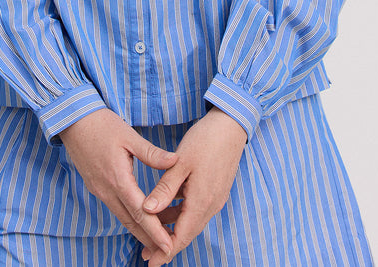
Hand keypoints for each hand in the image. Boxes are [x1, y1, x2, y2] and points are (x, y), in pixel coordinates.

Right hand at [59, 108, 177, 256]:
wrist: (73, 121)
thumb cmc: (102, 125)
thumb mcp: (129, 136)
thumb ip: (151, 153)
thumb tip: (175, 161)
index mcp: (118, 179)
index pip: (140, 212)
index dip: (156, 231)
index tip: (169, 245)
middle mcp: (107, 190)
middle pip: (131, 222)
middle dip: (150, 238)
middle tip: (168, 250)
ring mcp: (99, 190)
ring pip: (122, 217)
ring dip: (140, 229)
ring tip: (160, 237)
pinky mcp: (96, 187)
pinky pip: (115, 208)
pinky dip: (130, 217)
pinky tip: (141, 217)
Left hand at [139, 107, 247, 265]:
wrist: (231, 125)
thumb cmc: (204, 140)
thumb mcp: (180, 163)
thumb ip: (165, 188)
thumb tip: (147, 210)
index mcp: (201, 201)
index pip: (181, 236)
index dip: (165, 251)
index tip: (150, 261)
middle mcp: (211, 205)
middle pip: (187, 233)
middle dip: (166, 244)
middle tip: (146, 253)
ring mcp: (215, 198)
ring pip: (191, 221)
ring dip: (173, 229)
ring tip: (152, 231)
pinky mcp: (216, 190)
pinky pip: (196, 210)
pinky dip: (181, 215)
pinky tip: (167, 209)